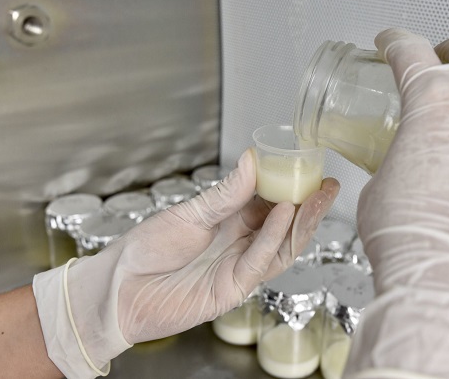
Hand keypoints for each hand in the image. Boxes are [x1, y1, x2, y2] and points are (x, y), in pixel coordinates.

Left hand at [33, 149, 338, 377]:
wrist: (120, 289)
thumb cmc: (147, 250)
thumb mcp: (188, 214)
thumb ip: (224, 194)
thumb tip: (251, 160)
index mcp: (231, 221)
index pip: (271, 201)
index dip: (294, 188)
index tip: (312, 169)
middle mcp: (241, 243)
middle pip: (286, 226)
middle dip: (309, 207)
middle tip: (328, 186)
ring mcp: (240, 266)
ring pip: (282, 246)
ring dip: (301, 223)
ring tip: (316, 197)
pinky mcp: (233, 287)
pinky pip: (260, 261)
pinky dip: (274, 237)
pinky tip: (283, 214)